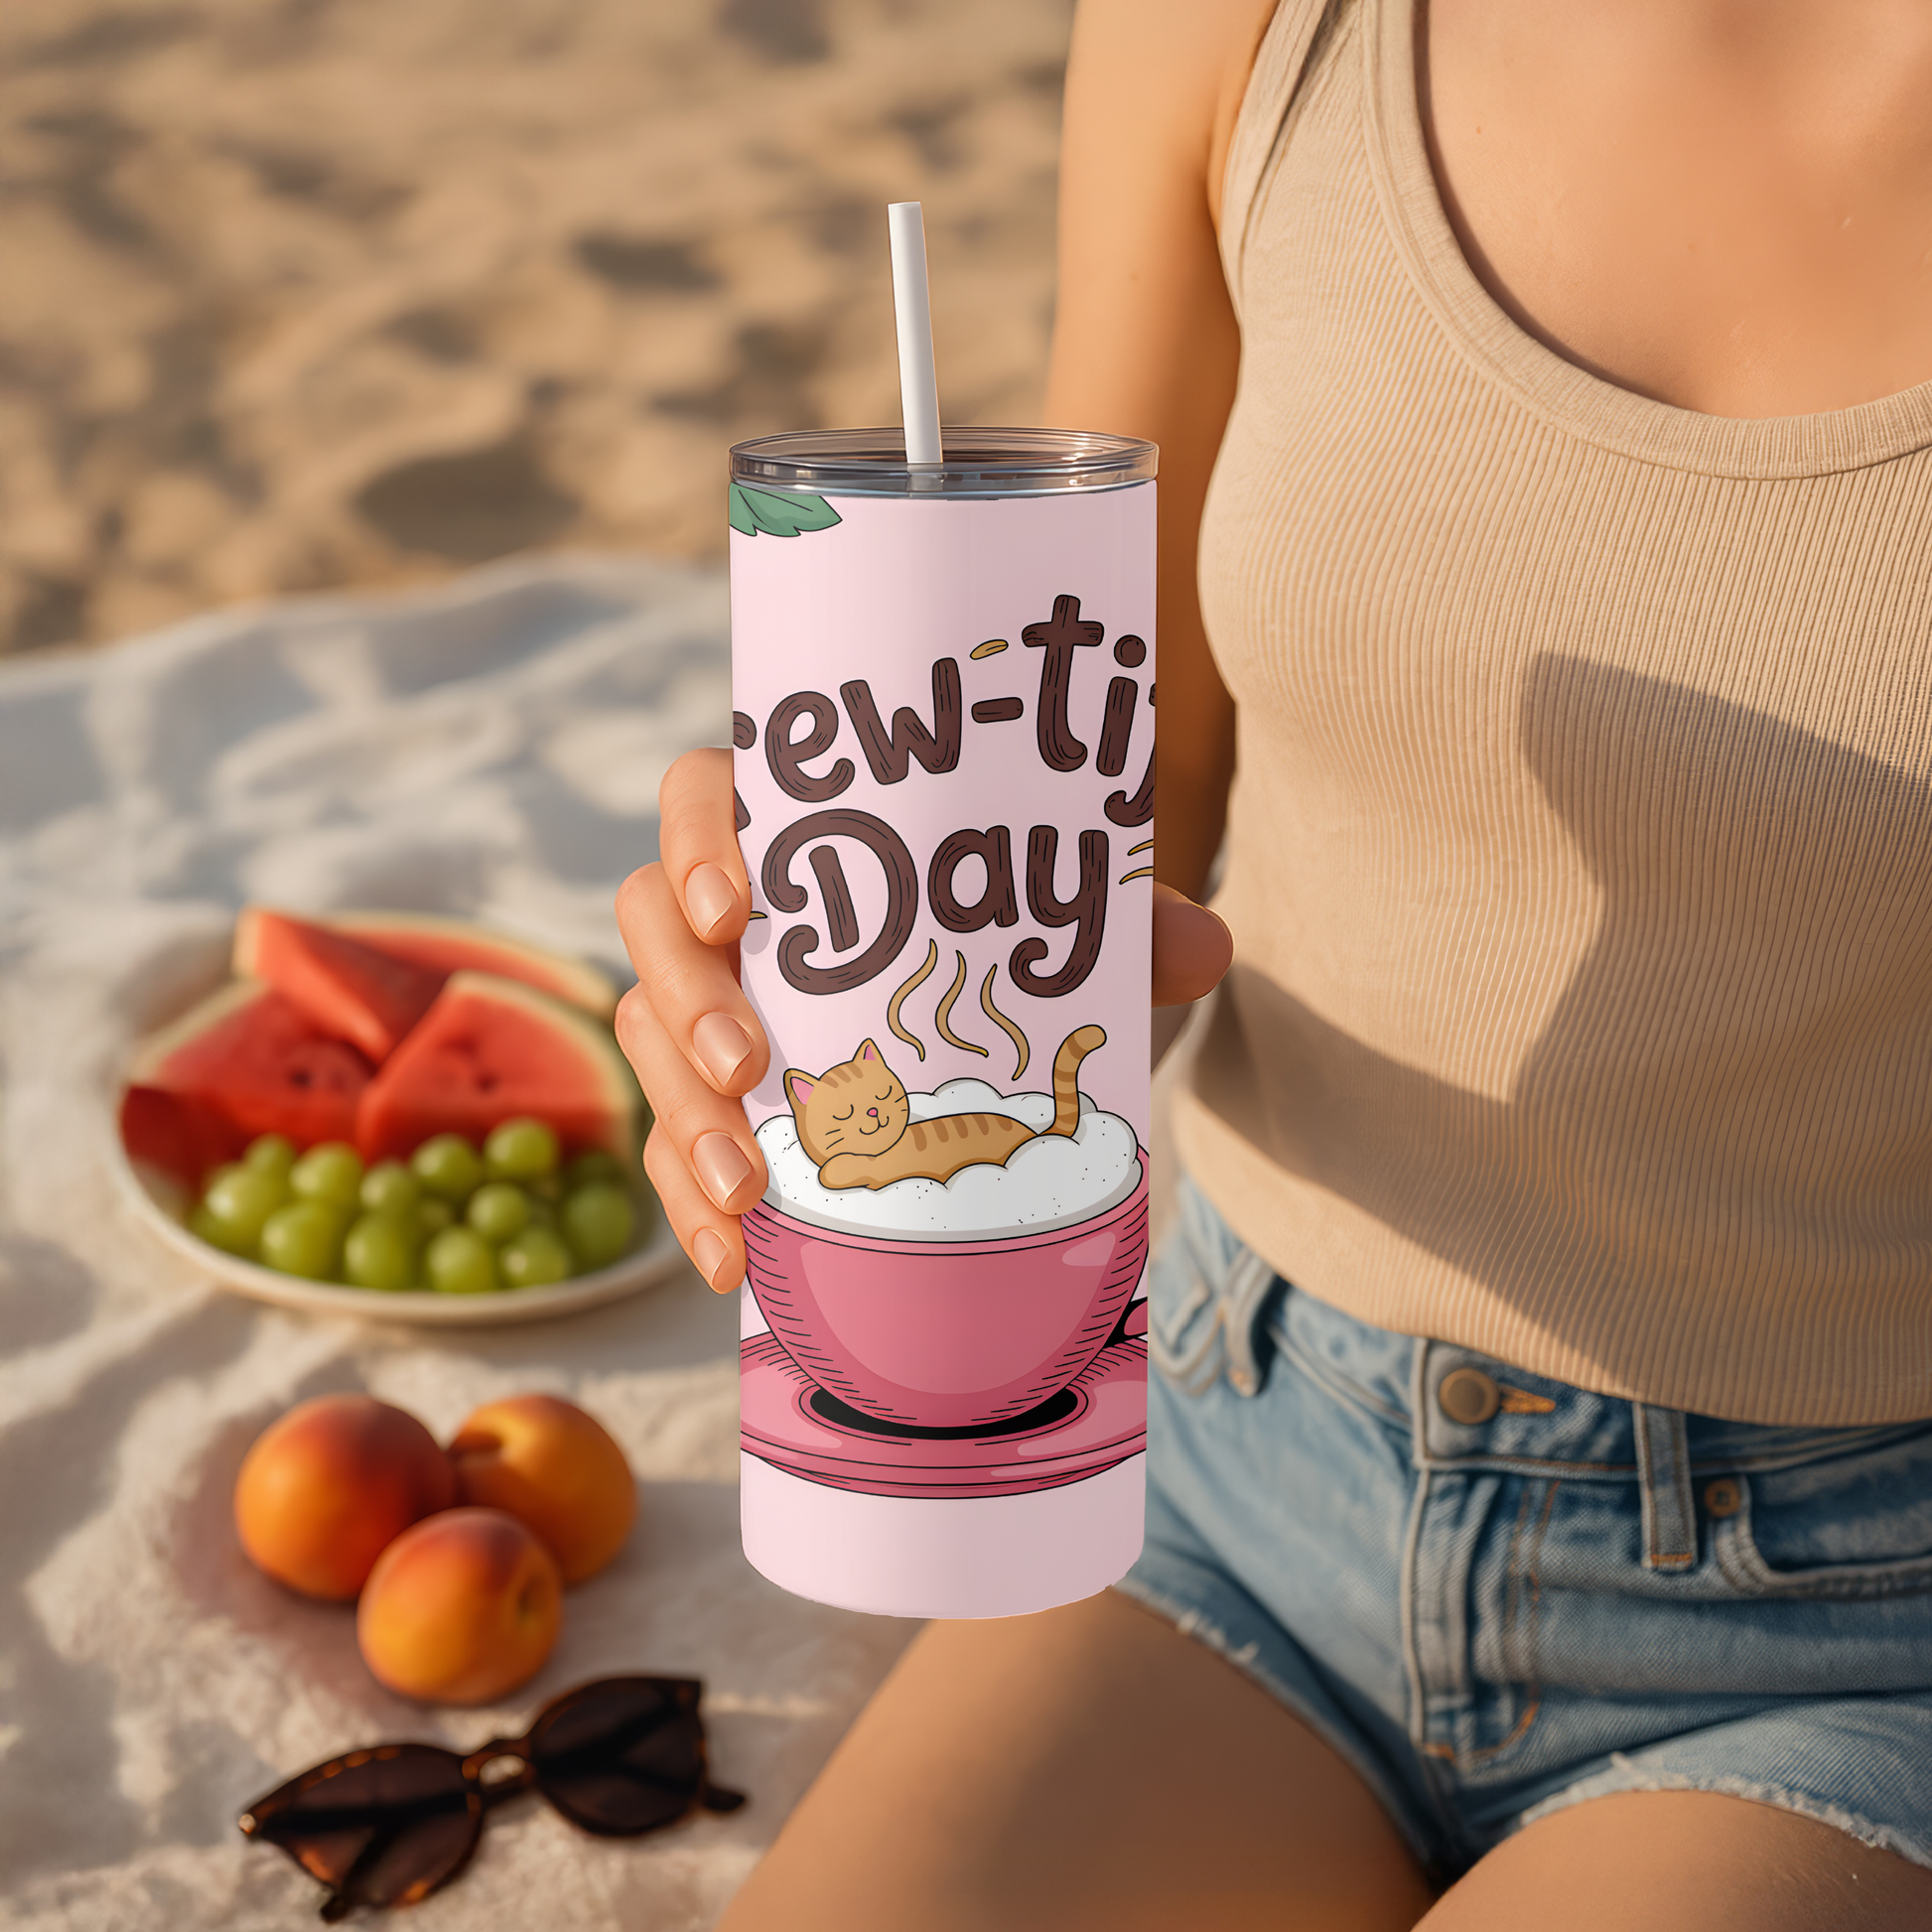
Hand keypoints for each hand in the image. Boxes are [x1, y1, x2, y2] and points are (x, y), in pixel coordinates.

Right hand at [616, 748, 1232, 1294]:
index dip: (696, 839)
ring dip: (683, 1116)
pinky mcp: (706, 1107)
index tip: (736, 905)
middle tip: (748, 1065)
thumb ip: (1125, 927)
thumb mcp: (1063, 934)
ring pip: (646, 1040)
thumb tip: (1207, 948)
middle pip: (651, 926)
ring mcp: (704, 1012)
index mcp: (793, 837)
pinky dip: (692, 1205)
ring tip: (749, 1188)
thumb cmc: (1004, 949)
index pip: (701, 795)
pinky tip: (731, 1260)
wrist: (989, 1052)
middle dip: (687, 1000)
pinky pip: (668, 1147)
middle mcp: (728, 917)